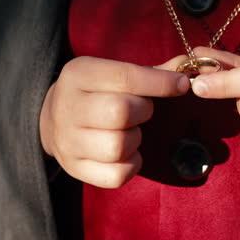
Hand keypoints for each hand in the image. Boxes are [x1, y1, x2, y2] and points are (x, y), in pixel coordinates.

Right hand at [39, 55, 190, 187]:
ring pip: (117, 146)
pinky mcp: (74, 167)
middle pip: (120, 112)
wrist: (53, 118)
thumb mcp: (114, 73)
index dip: (160, 82)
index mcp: (78, 74)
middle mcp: (67, 106)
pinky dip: (131, 165)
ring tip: (130, 130)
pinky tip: (128, 152)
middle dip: (143, 111)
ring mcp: (67, 141)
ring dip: (135, 139)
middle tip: (142, 109)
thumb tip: (186, 64)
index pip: (124, 77)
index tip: (182, 84)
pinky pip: (116, 175)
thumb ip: (152, 71)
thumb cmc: (97, 91)